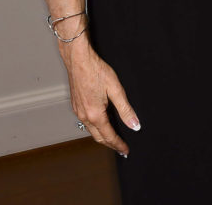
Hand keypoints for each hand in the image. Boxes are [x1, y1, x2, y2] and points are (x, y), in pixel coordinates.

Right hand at [62, 38, 139, 155]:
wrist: (78, 60)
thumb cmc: (96, 70)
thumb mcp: (116, 89)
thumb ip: (126, 109)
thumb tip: (134, 125)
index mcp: (95, 114)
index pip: (109, 136)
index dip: (118, 145)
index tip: (125, 150)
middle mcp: (84, 115)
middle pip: (98, 137)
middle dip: (110, 144)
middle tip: (121, 148)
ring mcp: (78, 111)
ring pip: (91, 130)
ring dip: (102, 136)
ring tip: (114, 138)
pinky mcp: (76, 105)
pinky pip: (86, 121)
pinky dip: (96, 126)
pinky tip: (102, 122)